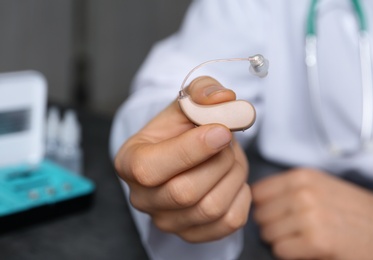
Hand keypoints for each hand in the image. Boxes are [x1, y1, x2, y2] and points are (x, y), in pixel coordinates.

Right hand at [115, 76, 251, 242]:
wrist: (186, 151)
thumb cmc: (182, 127)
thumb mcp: (188, 100)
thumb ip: (202, 91)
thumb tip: (224, 99)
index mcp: (130, 163)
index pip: (150, 169)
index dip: (191, 150)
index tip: (222, 130)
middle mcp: (142, 198)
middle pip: (185, 193)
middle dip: (219, 161)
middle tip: (227, 140)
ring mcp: (167, 221)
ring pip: (211, 208)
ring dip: (234, 175)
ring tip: (230, 156)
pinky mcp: (193, 234)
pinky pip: (230, 221)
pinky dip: (241, 195)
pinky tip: (232, 177)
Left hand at [252, 168, 372, 259]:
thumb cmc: (352, 212)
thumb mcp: (322, 186)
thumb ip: (292, 187)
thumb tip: (257, 196)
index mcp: (303, 177)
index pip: (259, 192)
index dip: (264, 207)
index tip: (275, 214)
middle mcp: (303, 193)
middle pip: (261, 214)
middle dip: (271, 225)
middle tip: (290, 230)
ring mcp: (309, 216)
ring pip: (268, 233)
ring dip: (280, 240)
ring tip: (300, 238)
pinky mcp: (316, 240)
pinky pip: (280, 250)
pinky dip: (288, 253)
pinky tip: (306, 249)